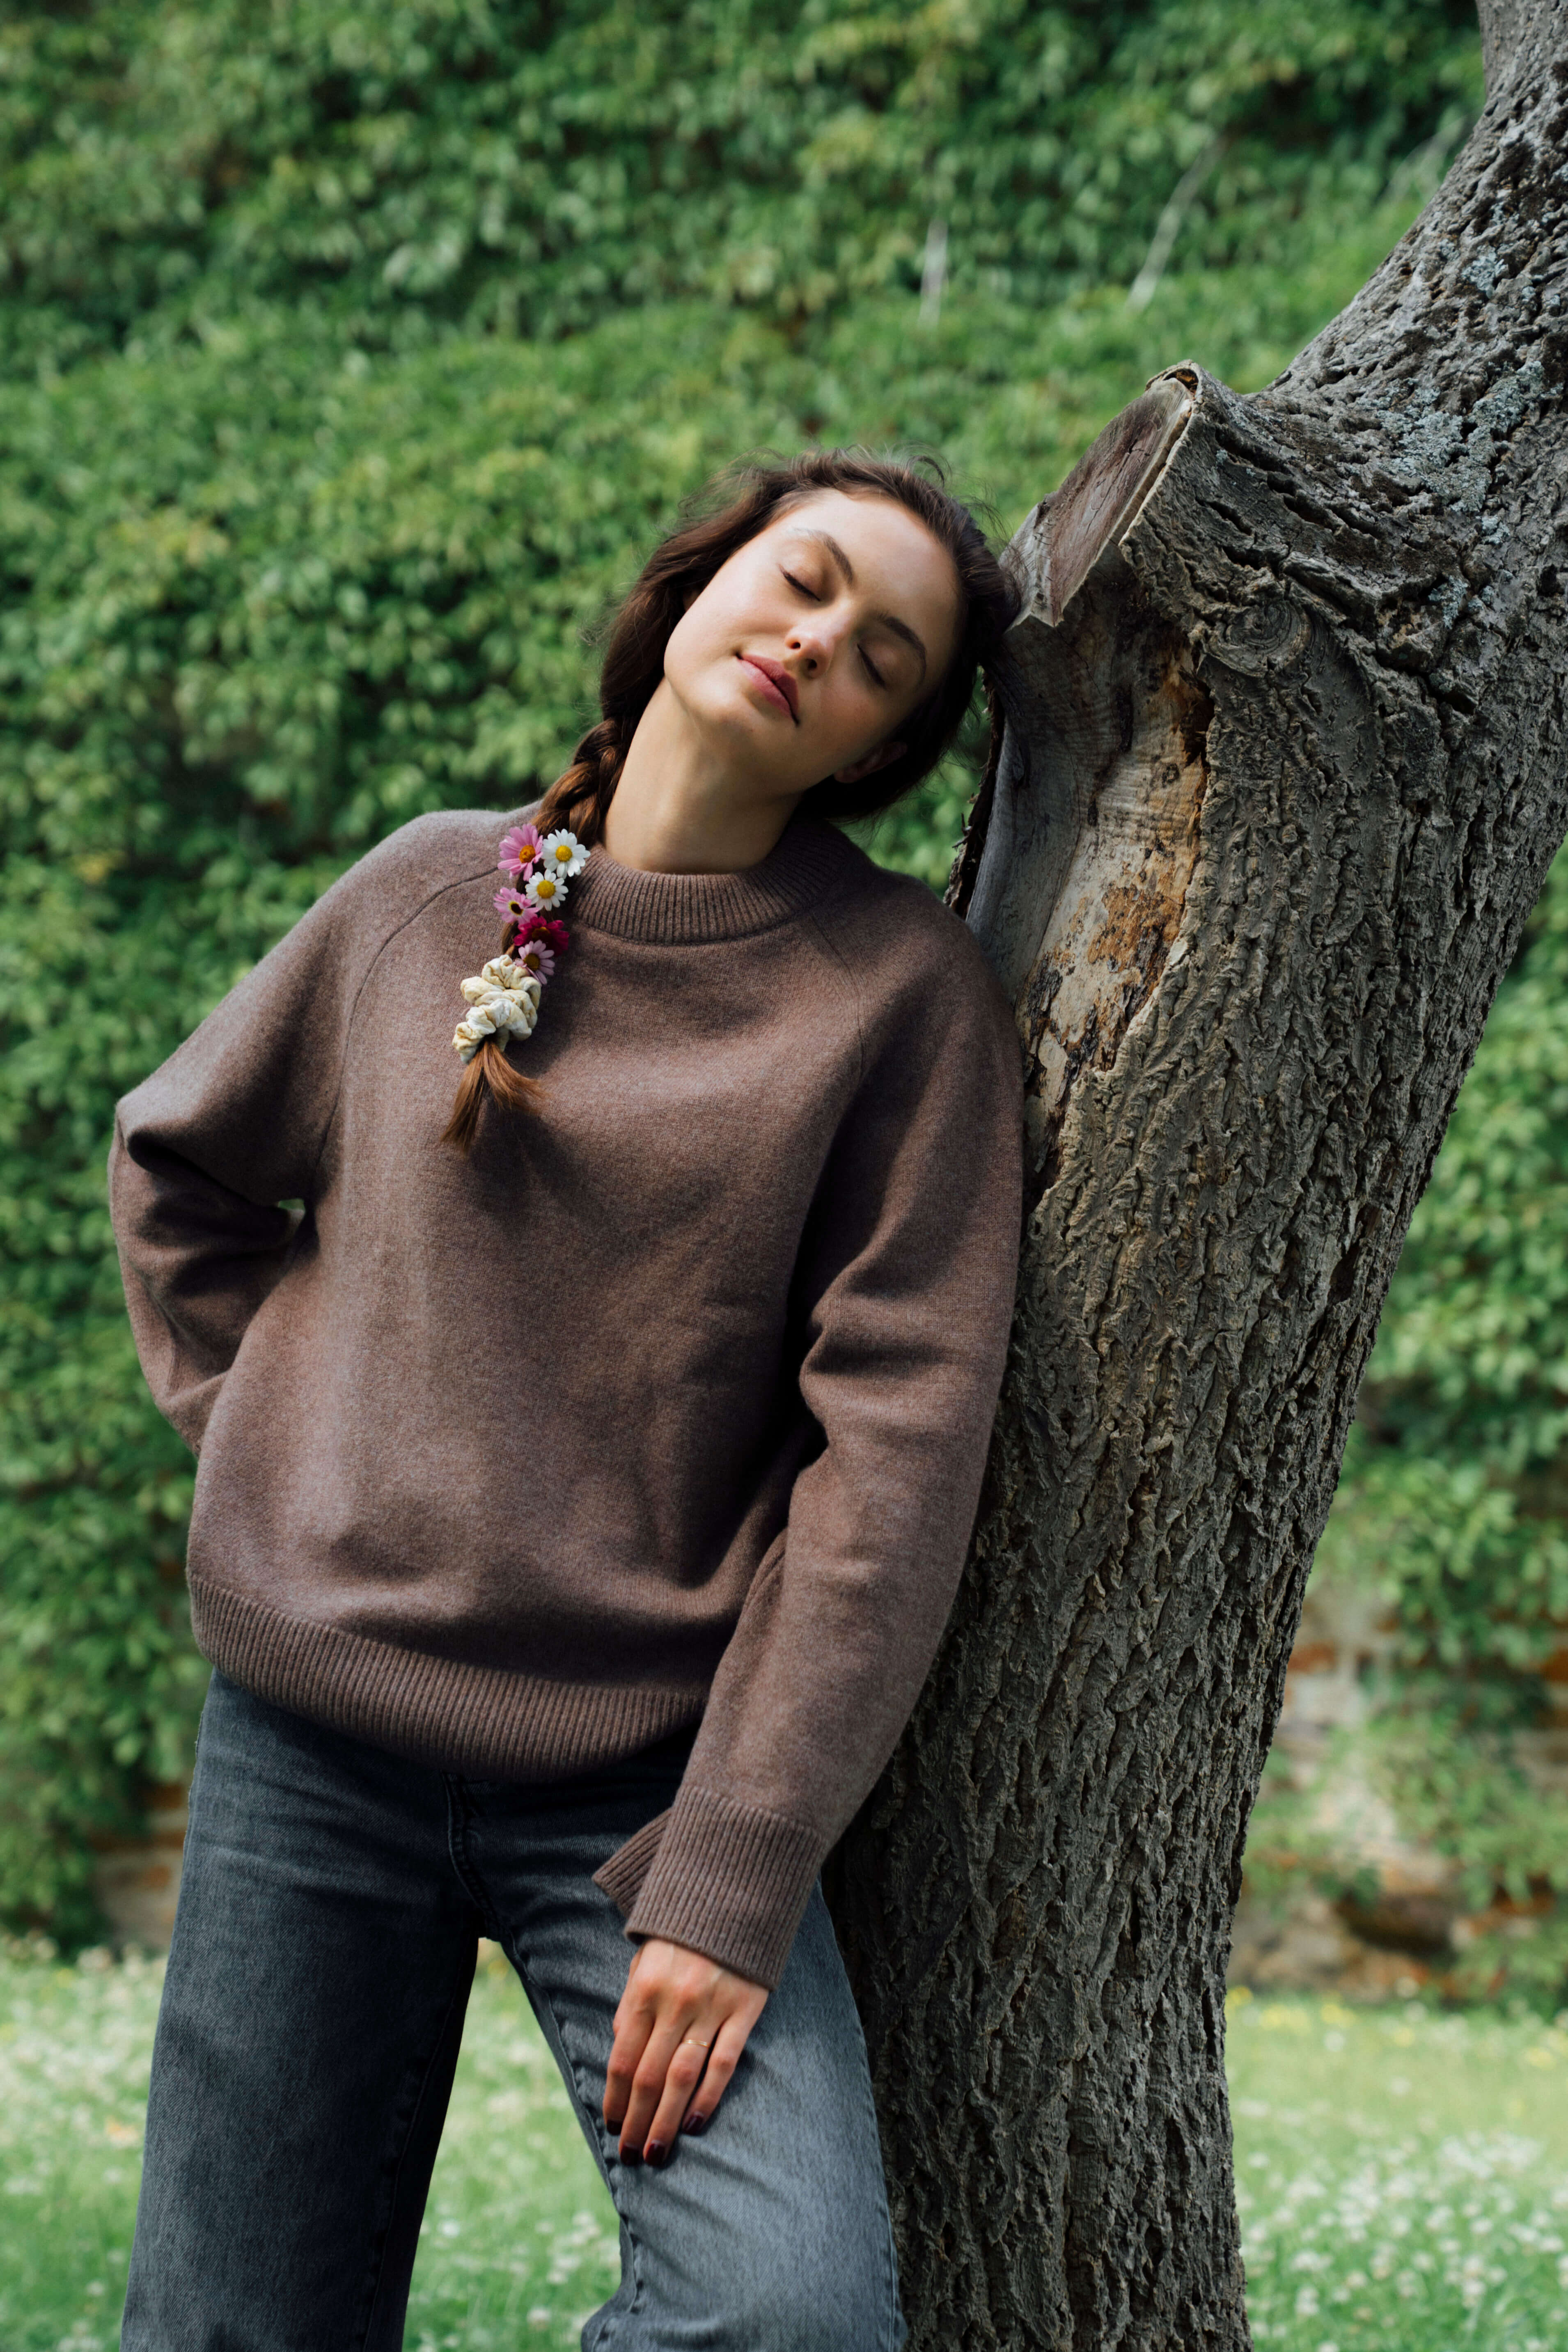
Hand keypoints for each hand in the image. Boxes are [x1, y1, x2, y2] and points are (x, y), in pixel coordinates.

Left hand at [602, 1936, 768, 2166]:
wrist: (734, 1893)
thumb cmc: (682, 1933)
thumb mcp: (644, 1959)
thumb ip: (631, 2003)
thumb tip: (618, 2046)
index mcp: (644, 1990)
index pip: (622, 2058)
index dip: (615, 2098)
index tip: (612, 2127)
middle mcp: (673, 2002)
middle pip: (648, 2076)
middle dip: (637, 2121)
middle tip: (631, 2156)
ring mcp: (710, 2007)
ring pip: (682, 2077)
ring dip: (665, 2120)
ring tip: (656, 2153)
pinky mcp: (744, 2009)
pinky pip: (724, 2061)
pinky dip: (708, 2096)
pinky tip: (694, 2123)